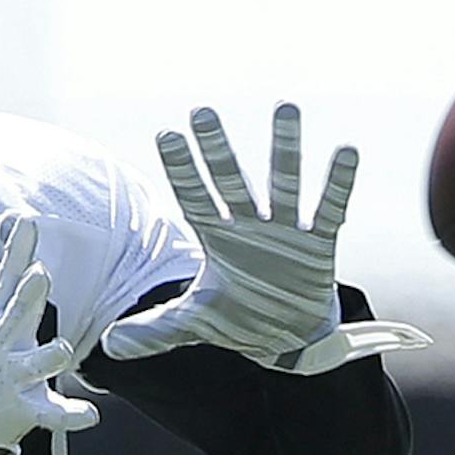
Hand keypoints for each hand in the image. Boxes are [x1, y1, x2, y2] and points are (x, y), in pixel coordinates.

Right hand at [0, 211, 99, 454]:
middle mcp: (1, 345)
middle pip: (13, 317)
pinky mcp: (23, 409)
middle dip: (25, 297)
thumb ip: (4, 263)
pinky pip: (48, 414)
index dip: (15, 253)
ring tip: (62, 351)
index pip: (6, 280)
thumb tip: (13, 217)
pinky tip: (89, 414)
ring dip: (46, 358)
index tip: (23, 224)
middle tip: (39, 273)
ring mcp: (11, 378)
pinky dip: (68, 416)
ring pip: (32, 366)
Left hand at [102, 104, 429, 373]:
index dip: (181, 170)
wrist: (286, 338)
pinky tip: (346, 152)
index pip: (193, 198)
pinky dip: (337, 184)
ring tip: (286, 108)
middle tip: (202, 111)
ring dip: (285, 148)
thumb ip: (154, 330)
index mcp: (216, 239)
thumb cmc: (238, 317)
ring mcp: (285, 232)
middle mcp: (248, 227)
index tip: (166, 135)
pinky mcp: (319, 246)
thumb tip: (109, 346)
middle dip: (217, 150)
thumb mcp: (193, 325)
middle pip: (230, 182)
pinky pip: (329, 210)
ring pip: (284, 183)